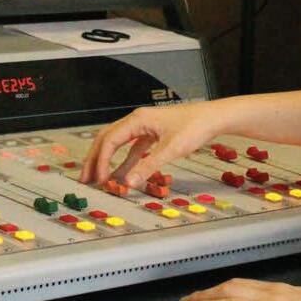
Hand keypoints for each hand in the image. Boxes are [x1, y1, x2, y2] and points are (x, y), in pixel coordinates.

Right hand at [79, 101, 228, 186]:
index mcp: (138, 119)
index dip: (102, 161)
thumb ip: (148, 167)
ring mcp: (145, 127)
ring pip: (118, 144)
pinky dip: (125, 161)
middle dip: (95, 159)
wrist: (214, 118)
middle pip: (107, 139)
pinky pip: (133, 148)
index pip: (110, 140)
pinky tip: (122, 174)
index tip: (100, 179)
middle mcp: (138, 121)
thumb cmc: (195, 125)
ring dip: (108, 161)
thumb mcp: (171, 149)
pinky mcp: (153, 134)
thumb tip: (129, 182)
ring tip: (99, 179)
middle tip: (86, 178)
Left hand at [180, 279, 300, 300]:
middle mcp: (273, 296)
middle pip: (230, 289)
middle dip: (205, 294)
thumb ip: (288, 299)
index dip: (218, 288)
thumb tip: (276, 300)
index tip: (204, 293)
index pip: (241, 284)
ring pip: (232, 300)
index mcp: (279, 290)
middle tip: (187, 300)